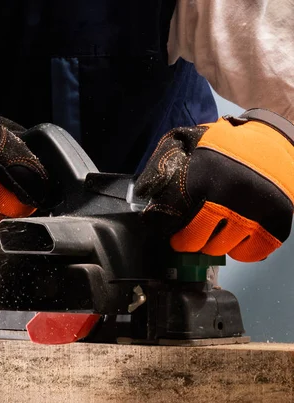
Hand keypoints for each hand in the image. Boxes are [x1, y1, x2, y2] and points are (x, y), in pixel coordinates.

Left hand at [134, 109, 293, 261]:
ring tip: (212, 233)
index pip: (172, 215)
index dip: (163, 225)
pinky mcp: (276, 221)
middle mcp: (228, 195)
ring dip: (212, 246)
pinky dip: (240, 251)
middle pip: (195, 239)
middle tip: (186, 237)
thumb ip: (163, 163)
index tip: (164, 227)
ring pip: (220, 249)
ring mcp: (254, 211)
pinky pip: (250, 253)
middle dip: (186, 241)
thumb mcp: (186, 141)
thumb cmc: (224, 145)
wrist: (273, 141)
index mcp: (202, 175)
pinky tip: (235, 238)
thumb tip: (143, 192)